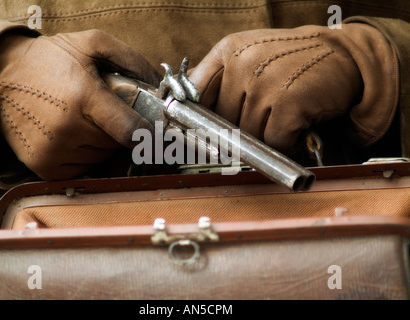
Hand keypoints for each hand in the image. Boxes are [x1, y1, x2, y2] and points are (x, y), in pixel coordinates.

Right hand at [0, 29, 160, 179]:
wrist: (0, 76)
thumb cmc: (49, 60)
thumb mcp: (91, 44)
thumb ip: (131, 60)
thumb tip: (160, 85)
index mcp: (84, 98)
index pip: (130, 130)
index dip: (151, 138)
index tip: (162, 139)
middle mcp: (68, 129)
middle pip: (117, 144)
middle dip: (120, 130)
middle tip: (105, 112)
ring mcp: (54, 151)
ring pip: (101, 157)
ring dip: (102, 143)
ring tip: (84, 120)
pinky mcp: (44, 166)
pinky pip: (82, 168)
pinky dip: (85, 155)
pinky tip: (72, 135)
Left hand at [189, 23, 397, 153]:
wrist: (344, 54)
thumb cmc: (292, 61)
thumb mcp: (251, 55)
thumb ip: (221, 78)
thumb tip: (192, 114)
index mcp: (228, 51)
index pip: (194, 93)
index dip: (195, 118)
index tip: (199, 133)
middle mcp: (242, 64)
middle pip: (224, 121)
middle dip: (242, 130)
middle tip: (263, 120)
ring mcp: (265, 82)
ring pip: (248, 135)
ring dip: (266, 137)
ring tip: (282, 118)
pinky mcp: (288, 101)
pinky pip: (274, 141)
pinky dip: (286, 142)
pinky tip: (295, 126)